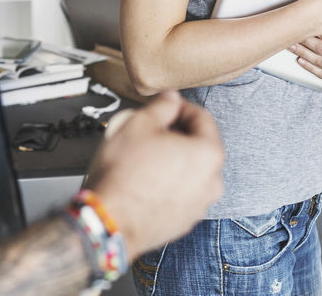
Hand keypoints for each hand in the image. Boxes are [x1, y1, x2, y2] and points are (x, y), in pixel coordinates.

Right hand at [83, 91, 223, 256]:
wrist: (109, 220)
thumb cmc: (124, 175)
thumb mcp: (140, 123)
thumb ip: (162, 106)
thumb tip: (170, 99)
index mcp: (209, 154)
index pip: (203, 118)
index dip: (181, 107)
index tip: (166, 106)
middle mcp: (212, 182)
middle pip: (200, 145)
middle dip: (179, 134)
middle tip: (154, 130)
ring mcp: (200, 205)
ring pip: (192, 171)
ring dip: (175, 159)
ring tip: (147, 155)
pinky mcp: (185, 221)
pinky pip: (182, 193)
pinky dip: (170, 182)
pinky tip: (146, 179)